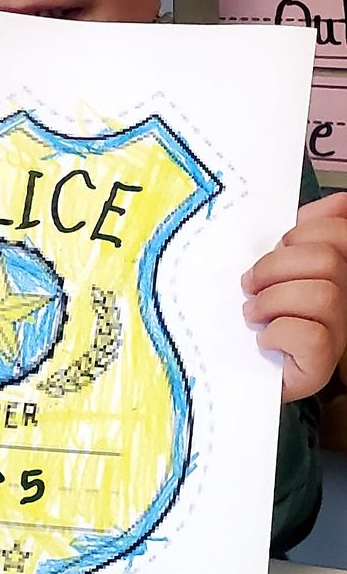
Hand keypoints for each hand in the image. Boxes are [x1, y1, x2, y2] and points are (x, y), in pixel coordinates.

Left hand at [242, 192, 346, 402]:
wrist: (237, 372)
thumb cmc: (254, 317)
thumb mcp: (272, 270)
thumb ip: (302, 236)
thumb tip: (339, 201)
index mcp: (336, 270)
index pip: (338, 232)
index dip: (299, 235)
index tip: (273, 251)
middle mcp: (345, 300)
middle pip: (326, 261)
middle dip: (274, 268)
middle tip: (250, 286)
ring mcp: (338, 334)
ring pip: (321, 296)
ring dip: (272, 301)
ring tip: (253, 314)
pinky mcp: (320, 365)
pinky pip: (311, 335)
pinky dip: (278, 333)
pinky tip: (263, 339)